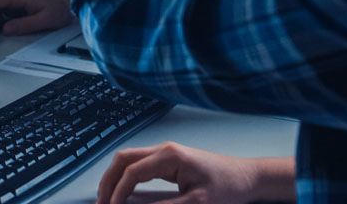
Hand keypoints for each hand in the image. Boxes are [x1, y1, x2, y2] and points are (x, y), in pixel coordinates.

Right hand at [97, 143, 295, 203]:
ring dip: (114, 177)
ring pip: (127, 159)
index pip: (132, 172)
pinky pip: (138, 163)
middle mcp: (163, 149)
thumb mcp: (197, 203)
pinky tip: (123, 192)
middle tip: (100, 203)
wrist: (246, 177)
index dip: (118, 192)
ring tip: (107, 199)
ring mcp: (164, 152)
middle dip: (108, 181)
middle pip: (123, 159)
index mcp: (169, 156)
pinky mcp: (167, 159)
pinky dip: (125, 177)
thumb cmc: (227, 187)